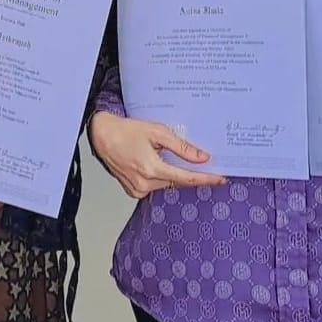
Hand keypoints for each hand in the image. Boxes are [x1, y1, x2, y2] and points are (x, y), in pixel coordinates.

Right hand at [88, 111, 226, 198]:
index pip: (186, 178)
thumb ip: (182, 147)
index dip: (206, 179)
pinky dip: (160, 177)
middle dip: (188, 172)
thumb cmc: (125, 130)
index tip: (220, 179)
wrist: (101, 135)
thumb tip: (201, 158)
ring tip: (164, 155)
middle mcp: (144, 183)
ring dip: (172, 174)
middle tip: (199, 162)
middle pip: (177, 182)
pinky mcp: (133, 191)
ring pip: (166, 184)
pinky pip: (155, 186)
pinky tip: (154, 163)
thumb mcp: (157, 132)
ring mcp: (137, 189)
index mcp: (151, 169)